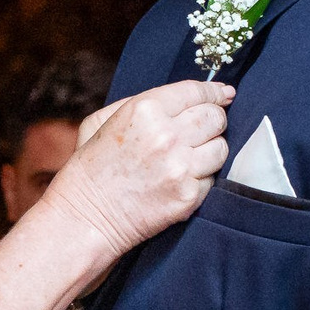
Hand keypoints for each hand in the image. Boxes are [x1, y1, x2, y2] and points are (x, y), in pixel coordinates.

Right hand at [41, 81, 233, 259]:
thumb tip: (191, 95)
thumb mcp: (102, 120)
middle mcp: (166, 135)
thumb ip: (143, 102)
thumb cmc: (91, 167)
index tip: (225, 94)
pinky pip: (213, 179)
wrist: (84, 217)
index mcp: (144, 109)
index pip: (196, 91)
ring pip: (221, 148)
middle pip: (215, 117)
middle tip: (205, 127)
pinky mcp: (188, 196)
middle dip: (214, 120)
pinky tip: (179, 181)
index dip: (215, 91)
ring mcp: (180, 167)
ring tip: (189, 157)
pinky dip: (202, 179)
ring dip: (210, 150)